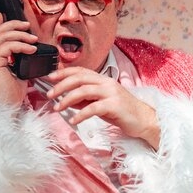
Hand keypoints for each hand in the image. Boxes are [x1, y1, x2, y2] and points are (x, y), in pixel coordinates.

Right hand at [0, 12, 43, 105]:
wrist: (5, 111)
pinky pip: (8, 46)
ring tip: (33, 40)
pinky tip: (31, 50)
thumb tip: (28, 51)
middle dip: (13, 25)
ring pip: (2, 36)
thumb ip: (18, 61)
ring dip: (21, 35)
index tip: (4, 15)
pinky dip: (22, 45)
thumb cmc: (10, 97)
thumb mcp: (17, 74)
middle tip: (28, 27)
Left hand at [44, 66, 160, 148]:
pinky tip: (74, 121)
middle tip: (49, 95)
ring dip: (67, 99)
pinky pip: (93, 108)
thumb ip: (85, 100)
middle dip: (61, 86)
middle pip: (79, 79)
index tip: (50, 78)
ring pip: (84, 91)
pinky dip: (81, 114)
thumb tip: (67, 100)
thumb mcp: (101, 104)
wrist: (144, 120)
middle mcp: (107, 83)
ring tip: (58, 108)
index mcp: (103, 80)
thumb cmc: (122, 112)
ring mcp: (111, 93)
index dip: (64, 72)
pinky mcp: (115, 105)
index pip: (80, 71)